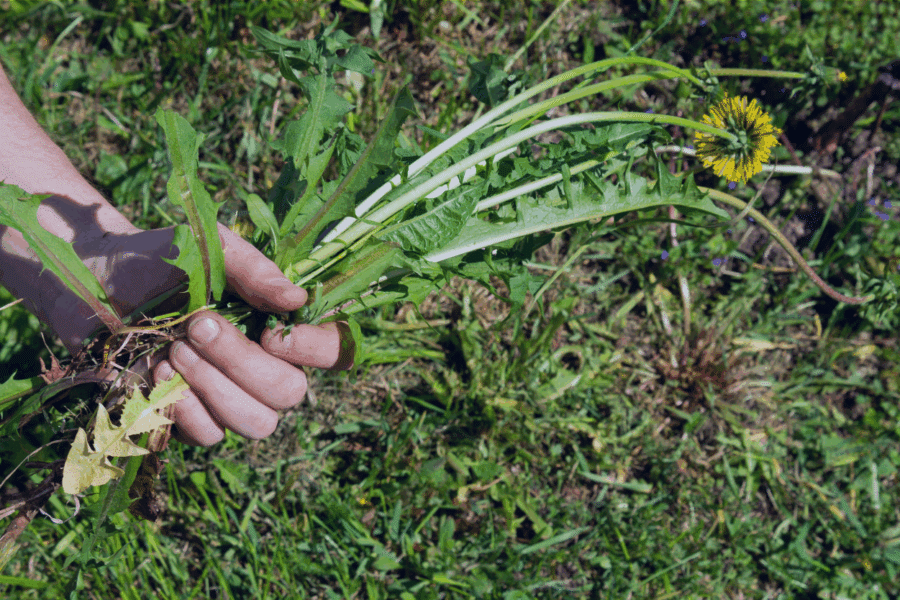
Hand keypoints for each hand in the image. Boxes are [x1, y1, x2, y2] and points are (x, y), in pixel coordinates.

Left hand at [73, 221, 353, 445]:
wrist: (91, 280)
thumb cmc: (158, 258)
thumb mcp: (209, 248)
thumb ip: (254, 270)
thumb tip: (298, 298)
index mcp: (278, 324)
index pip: (334, 351)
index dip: (318, 350)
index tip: (274, 331)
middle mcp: (262, 366)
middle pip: (290, 393)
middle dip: (242, 362)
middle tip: (198, 326)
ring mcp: (226, 398)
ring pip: (255, 422)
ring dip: (214, 386)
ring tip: (175, 349)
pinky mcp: (186, 421)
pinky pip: (209, 436)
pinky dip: (183, 407)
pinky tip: (156, 371)